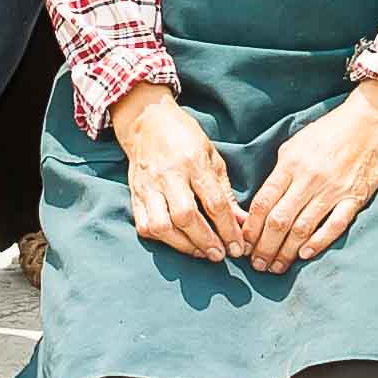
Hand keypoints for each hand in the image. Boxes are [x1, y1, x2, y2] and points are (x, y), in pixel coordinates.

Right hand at [113, 83, 251, 261]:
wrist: (147, 122)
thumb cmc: (185, 139)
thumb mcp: (212, 157)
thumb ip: (226, 193)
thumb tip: (243, 223)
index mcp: (193, 162)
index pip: (213, 203)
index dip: (228, 229)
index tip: (238, 247)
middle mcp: (169, 176)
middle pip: (186, 217)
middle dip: (206, 241)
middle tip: (220, 256)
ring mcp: (148, 186)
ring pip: (161, 226)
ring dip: (183, 246)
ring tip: (200, 253)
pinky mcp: (134, 195)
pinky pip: (144, 225)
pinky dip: (161, 240)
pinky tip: (177, 242)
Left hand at [238, 81, 377, 274]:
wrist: (372, 122)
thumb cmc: (330, 132)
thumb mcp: (296, 144)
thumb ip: (280, 172)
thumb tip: (264, 201)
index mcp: (291, 164)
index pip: (263, 202)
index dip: (251, 228)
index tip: (245, 244)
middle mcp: (309, 179)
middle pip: (279, 221)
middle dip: (264, 247)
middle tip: (257, 265)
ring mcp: (333, 190)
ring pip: (303, 229)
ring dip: (286, 252)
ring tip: (276, 267)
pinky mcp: (354, 198)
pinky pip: (334, 226)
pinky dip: (318, 243)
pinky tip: (305, 255)